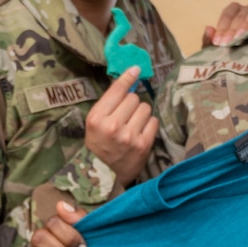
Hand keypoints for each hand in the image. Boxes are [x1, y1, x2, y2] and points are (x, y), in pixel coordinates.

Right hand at [83, 66, 157, 185]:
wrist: (102, 176)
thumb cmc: (97, 146)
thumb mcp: (94, 123)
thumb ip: (109, 103)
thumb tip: (130, 77)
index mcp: (97, 118)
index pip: (117, 90)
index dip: (128, 77)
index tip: (136, 69)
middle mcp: (113, 126)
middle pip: (133, 98)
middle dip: (131, 104)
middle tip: (125, 116)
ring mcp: (129, 136)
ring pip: (145, 108)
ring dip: (141, 114)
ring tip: (133, 125)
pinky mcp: (143, 145)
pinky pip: (153, 121)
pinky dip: (148, 124)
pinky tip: (140, 132)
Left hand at [202, 1, 247, 46]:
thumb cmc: (230, 50)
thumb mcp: (217, 48)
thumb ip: (208, 40)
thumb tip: (208, 28)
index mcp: (233, 11)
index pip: (227, 15)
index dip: (221, 28)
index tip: (217, 42)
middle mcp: (246, 10)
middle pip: (239, 16)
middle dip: (231, 30)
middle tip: (225, 43)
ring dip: (244, 27)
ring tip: (238, 38)